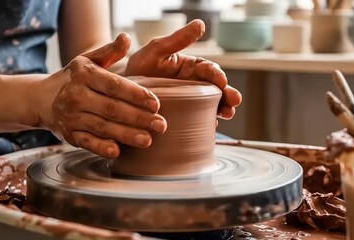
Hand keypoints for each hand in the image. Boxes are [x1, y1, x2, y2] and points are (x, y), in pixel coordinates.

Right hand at [41, 34, 166, 157]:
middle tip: (161, 125)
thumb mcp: (88, 60)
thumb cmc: (75, 78)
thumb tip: (126, 37)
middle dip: (138, 118)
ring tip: (148, 140)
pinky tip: (117, 151)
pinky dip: (101, 148)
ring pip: (103, 127)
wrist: (42, 98)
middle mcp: (76, 96)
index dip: (135, 94)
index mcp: (84, 75)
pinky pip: (87, 143)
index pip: (114, 85)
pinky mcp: (70, 135)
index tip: (156, 103)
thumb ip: (110, 51)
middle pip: (112, 108)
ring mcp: (71, 117)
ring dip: (126, 135)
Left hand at [126, 20, 241, 118]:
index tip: (222, 81)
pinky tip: (211, 126)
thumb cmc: (138, 67)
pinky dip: (206, 122)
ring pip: (210, 105)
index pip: (207, 69)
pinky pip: (196, 119)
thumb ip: (177, 40)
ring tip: (227, 114)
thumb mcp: (156, 50)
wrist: (120, 91)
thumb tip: (201, 24)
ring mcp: (187, 103)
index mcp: (188, 67)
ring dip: (221, 109)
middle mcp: (191, 85)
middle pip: (214, 89)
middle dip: (226, 95)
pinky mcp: (181, 117)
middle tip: (233, 103)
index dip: (217, 74)